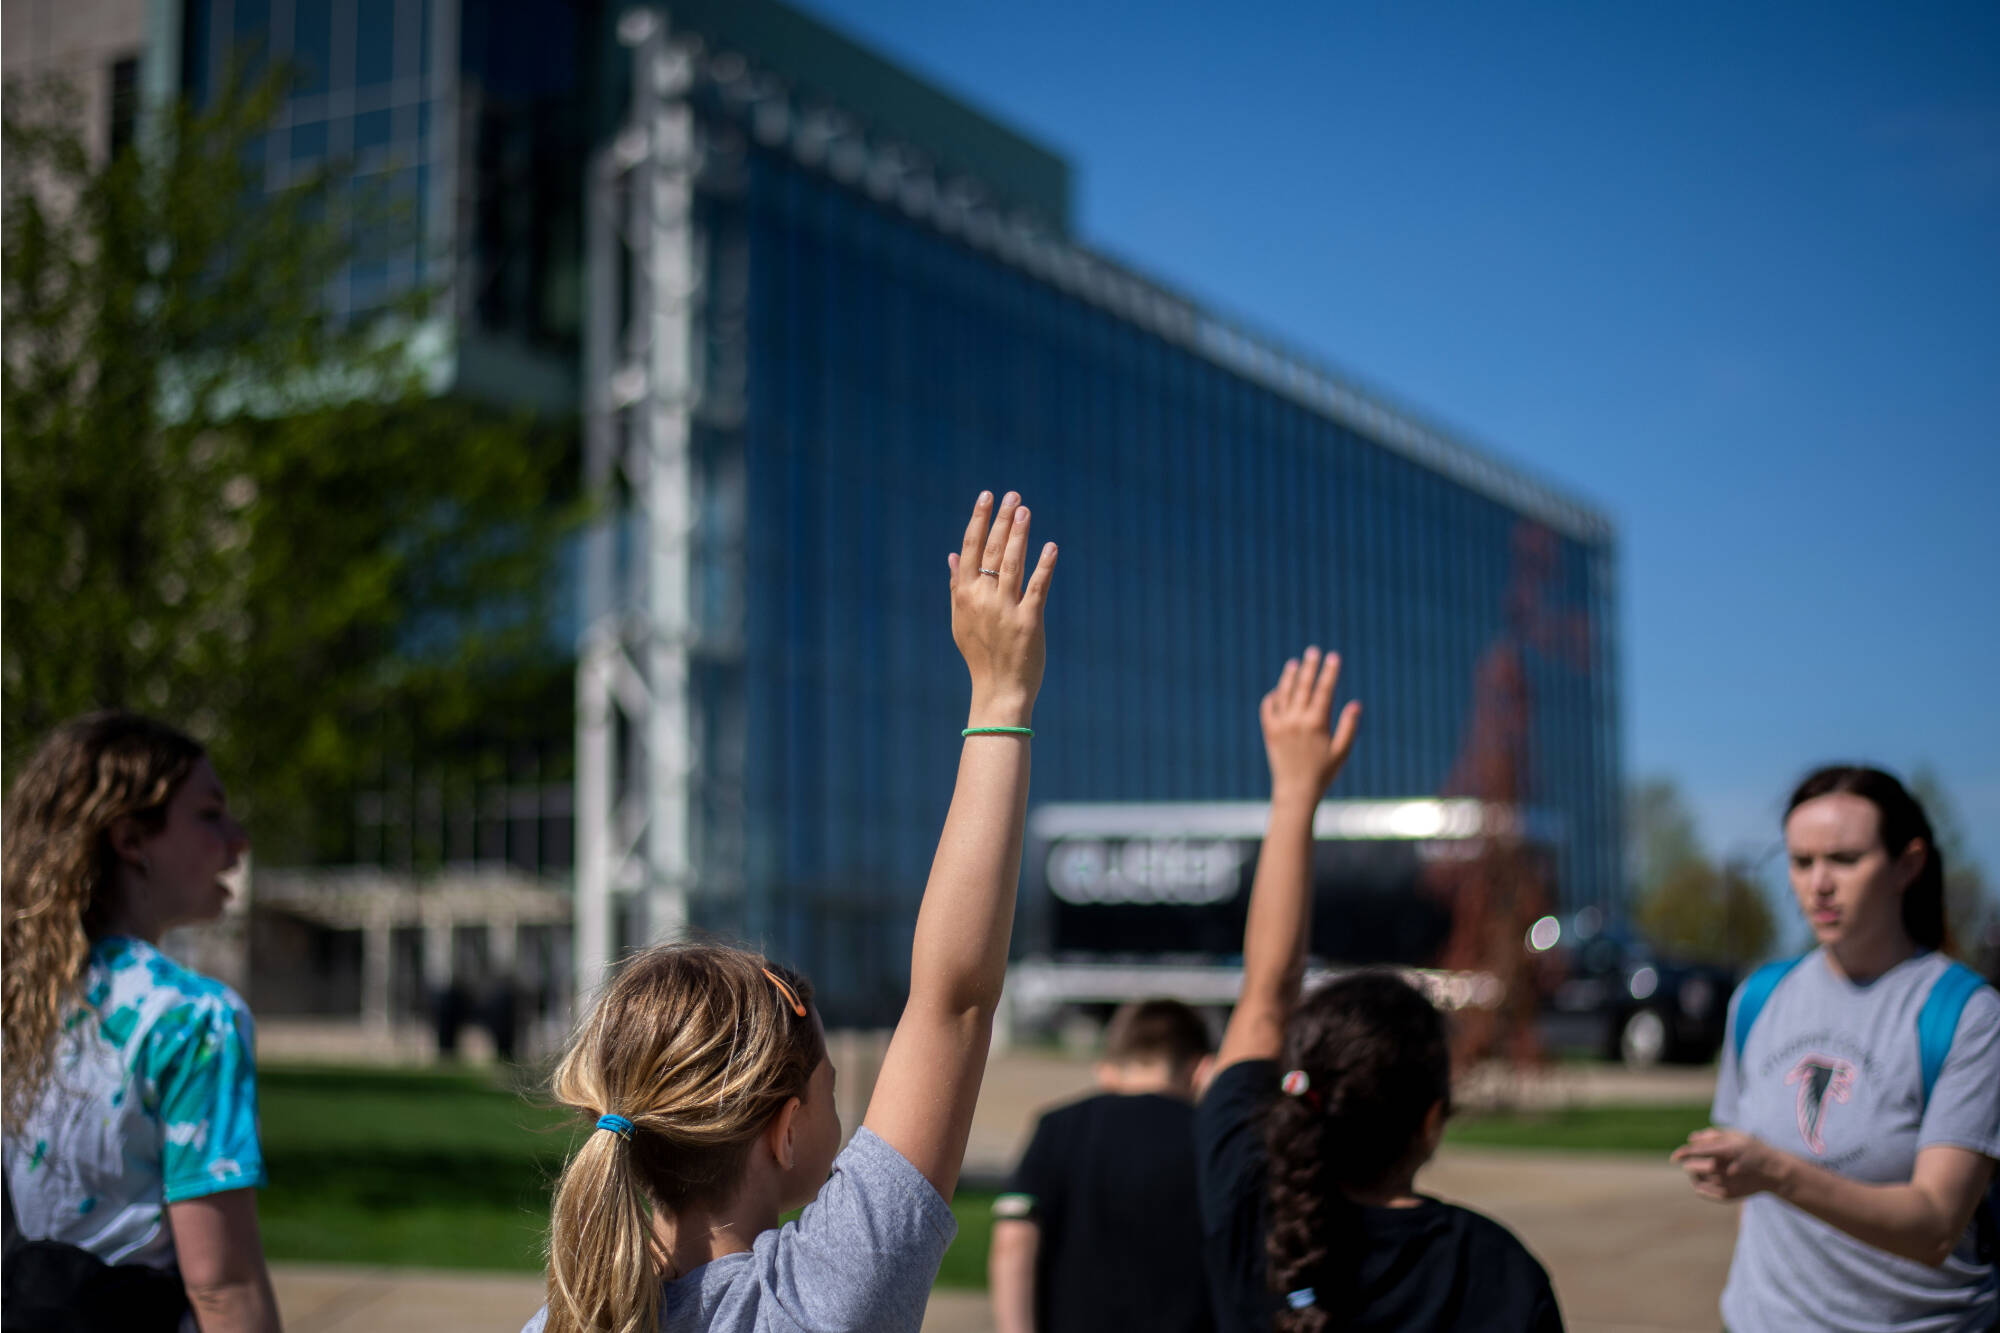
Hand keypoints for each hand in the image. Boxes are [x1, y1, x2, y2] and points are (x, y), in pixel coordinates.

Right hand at [948, 491, 1056, 726]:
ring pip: (1013, 563)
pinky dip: (1044, 565)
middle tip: (1012, 494)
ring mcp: (1005, 609)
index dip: (979, 520)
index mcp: (964, 595)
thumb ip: (957, 585)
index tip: (987, 496)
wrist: (998, 689)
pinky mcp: (1029, 621)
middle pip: (992, 550)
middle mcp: (982, 598)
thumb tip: (953, 555)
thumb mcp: (961, 619)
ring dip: (1020, 534)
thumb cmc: (980, 654)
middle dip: (1002, 520)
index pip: (971, 549)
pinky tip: (1051, 546)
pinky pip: (1037, 587)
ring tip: (1026, 510)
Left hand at [1260, 647, 1360, 804]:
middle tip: (1313, 651)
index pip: (1324, 690)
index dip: (1330, 672)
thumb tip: (1356, 704)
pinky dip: (1273, 696)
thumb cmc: (1324, 773)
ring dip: (1289, 677)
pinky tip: (1279, 690)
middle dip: (1310, 667)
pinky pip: (1268, 708)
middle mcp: (1296, 720)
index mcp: (1316, 724)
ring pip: (1284, 693)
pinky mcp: (1269, 732)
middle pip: (1303, 686)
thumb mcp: (1342, 751)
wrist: (1295, 791)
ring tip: (1294, 663)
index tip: (1334, 657)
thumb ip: (1349, 727)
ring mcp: (1280, 725)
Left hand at [1671, 1128, 1784, 1200]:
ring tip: (1703, 1168)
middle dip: (1689, 1163)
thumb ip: (1712, 1135)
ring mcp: (1726, 1184)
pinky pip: (1701, 1190)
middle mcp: (1725, 1169)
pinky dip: (1698, 1184)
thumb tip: (1691, 1139)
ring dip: (1694, 1173)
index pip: (1696, 1152)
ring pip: (1695, 1179)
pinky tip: (1703, 1179)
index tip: (1674, 1157)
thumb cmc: (1751, 1149)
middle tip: (1693, 1160)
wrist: (1772, 1172)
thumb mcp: (1734, 1135)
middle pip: (1692, 1167)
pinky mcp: (1727, 1195)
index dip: (1682, 1154)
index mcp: (1726, 1151)